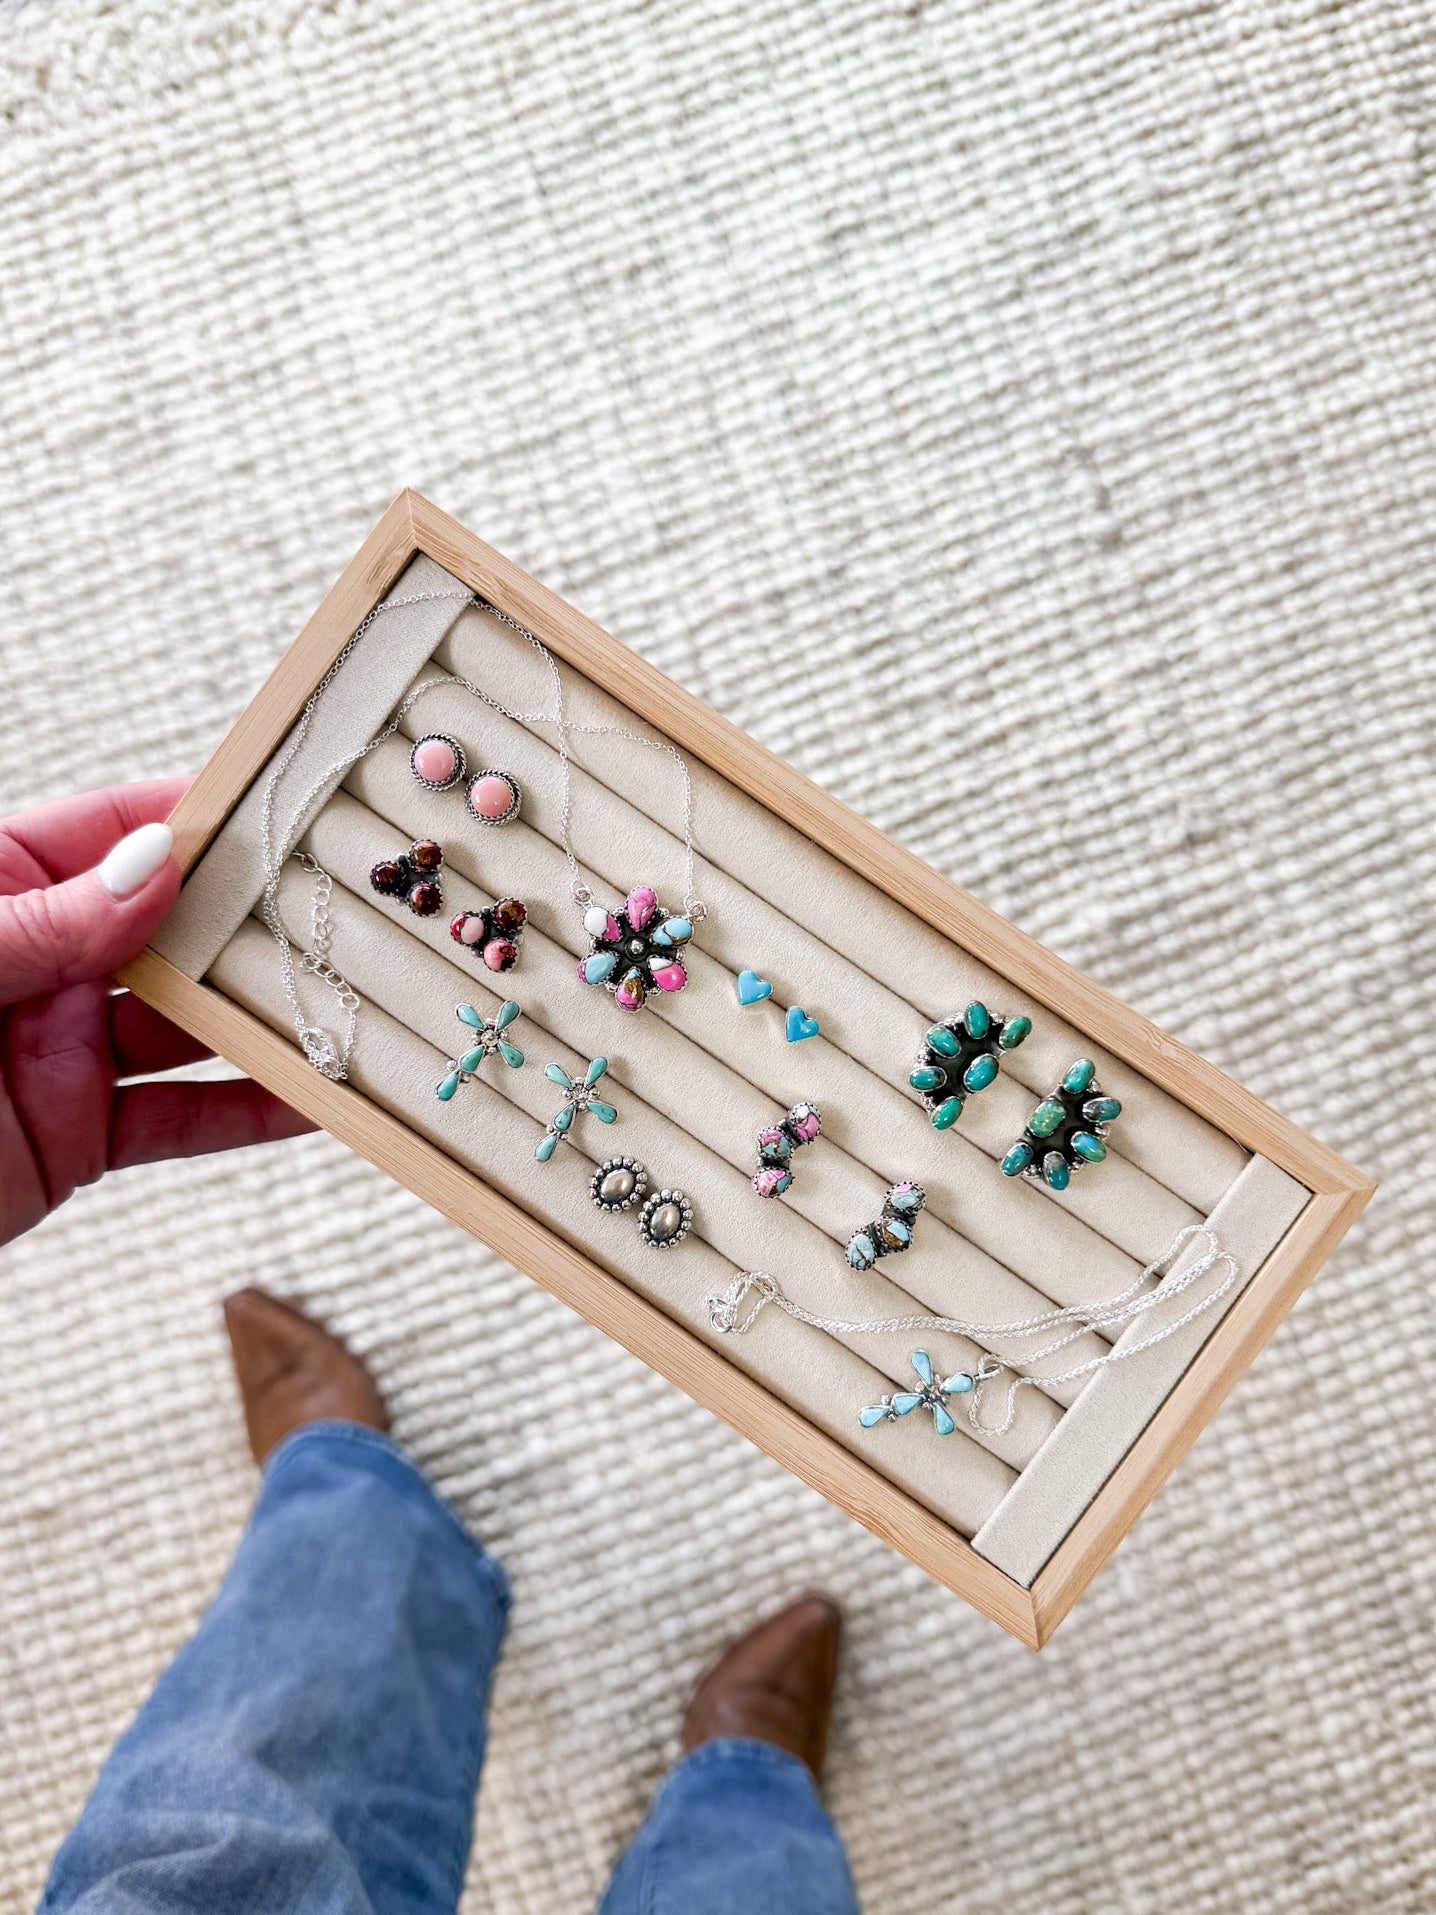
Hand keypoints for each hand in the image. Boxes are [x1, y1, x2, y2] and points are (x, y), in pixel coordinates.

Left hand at [1, 779, 313, 1247]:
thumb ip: (46, 919)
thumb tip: (158, 865)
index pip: (114, 832)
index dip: (201, 817)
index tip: (285, 809)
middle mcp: (36, 961)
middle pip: (169, 928)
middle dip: (252, 922)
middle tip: (342, 912)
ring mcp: (57, 1049)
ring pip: (186, 1026)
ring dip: (265, 1019)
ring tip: (345, 1003)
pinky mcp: (72, 1135)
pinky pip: (176, 1121)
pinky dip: (247, 1114)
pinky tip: (310, 1098)